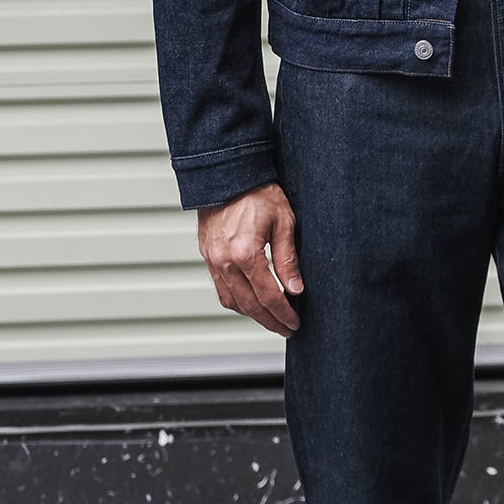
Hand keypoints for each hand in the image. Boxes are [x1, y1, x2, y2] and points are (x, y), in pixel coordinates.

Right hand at [197, 182, 303, 336]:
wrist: (227, 175)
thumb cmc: (258, 193)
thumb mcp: (284, 222)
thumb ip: (288, 259)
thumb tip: (295, 290)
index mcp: (245, 253)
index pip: (268, 296)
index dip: (284, 313)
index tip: (295, 323)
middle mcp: (224, 261)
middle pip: (249, 305)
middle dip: (270, 321)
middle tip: (287, 329)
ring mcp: (212, 260)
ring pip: (232, 301)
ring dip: (253, 315)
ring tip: (272, 319)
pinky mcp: (207, 256)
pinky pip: (221, 289)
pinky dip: (237, 301)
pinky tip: (252, 303)